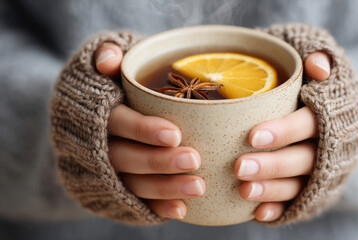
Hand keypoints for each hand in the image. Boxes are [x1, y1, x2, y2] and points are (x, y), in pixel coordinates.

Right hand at [95, 43, 205, 219]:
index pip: (118, 122)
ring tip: (198, 187)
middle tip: (194, 160)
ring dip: (164, 187)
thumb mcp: (111, 56)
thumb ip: (109, 53)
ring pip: (132, 182)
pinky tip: (182, 210)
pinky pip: (136, 201)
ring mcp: (109, 169)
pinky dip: (157, 207)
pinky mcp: (120, 187)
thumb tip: (108, 60)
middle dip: (159, 162)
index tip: (174, 133)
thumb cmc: (118, 81)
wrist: (99, 110)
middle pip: (125, 157)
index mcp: (99, 112)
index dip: (143, 130)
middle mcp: (101, 144)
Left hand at [235, 51, 330, 221]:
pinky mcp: (314, 187)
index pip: (309, 124)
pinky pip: (298, 202)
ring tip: (244, 191)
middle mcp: (330, 144)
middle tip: (239, 167)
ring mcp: (323, 169)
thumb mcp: (313, 55)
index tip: (253, 136)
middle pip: (304, 159)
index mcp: (330, 113)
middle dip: (273, 165)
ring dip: (273, 189)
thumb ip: (318, 55)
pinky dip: (280, 208)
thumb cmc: (306, 79)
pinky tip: (260, 214)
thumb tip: (319, 67)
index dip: (285, 131)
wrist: (327, 106)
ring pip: (300, 184)